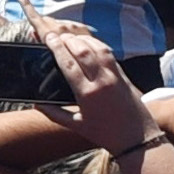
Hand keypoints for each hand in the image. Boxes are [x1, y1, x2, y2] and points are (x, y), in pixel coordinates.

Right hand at [33, 16, 150, 154]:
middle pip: (82, 50)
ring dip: (81, 39)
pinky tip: (87, 42)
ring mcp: (115, 76)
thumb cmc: (105, 134)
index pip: (69, 63)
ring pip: (96, 48)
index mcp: (87, 94)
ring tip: (69, 36)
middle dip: (67, 39)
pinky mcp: (123, 74)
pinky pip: (108, 52)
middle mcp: (102, 81)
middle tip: (55, 35)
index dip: (57, 47)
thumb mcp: (76, 126)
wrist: (137, 138)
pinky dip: (95, 44)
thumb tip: (36, 105)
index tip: (48, 37)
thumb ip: (54, 113)